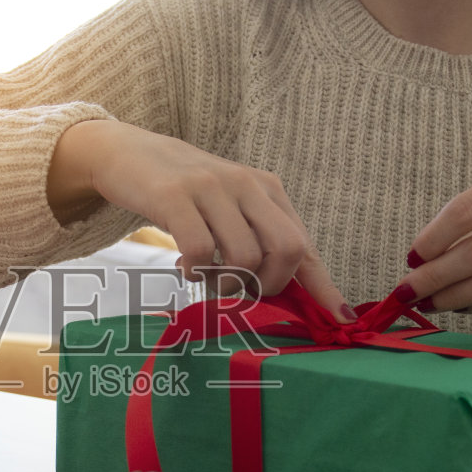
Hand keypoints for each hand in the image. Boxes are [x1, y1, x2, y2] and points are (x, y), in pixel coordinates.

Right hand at [49, 119, 353, 319]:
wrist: (130, 153)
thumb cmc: (186, 192)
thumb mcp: (230, 206)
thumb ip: (257, 237)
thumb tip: (289, 291)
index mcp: (267, 190)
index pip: (305, 244)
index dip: (323, 285)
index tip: (341, 318)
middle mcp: (247, 186)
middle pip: (287, 249)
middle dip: (269, 286)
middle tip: (242, 293)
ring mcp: (212, 189)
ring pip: (245, 256)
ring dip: (226, 285)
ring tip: (207, 280)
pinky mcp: (175, 196)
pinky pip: (200, 251)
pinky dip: (194, 272)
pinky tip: (185, 267)